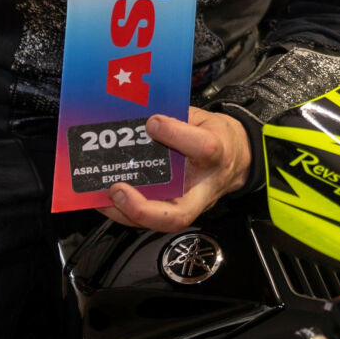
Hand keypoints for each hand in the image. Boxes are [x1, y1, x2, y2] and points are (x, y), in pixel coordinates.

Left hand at [101, 106, 251, 231]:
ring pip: (160, 223)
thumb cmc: (216, 135)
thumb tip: (140, 115)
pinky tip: (104, 198)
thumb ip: (176, 117)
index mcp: (217, 152)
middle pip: (179, 214)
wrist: (238, 158)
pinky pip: (152, 218)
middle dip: (143, 209)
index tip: (152, 123)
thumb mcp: (202, 117)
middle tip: (117, 189)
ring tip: (101, 196)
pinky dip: (124, 212)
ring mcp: (191, 204)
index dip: (177, 135)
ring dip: (126, 214)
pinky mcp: (179, 209)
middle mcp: (204, 187)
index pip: (203, 147)